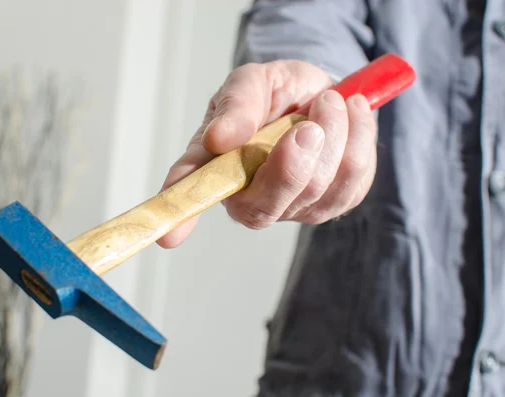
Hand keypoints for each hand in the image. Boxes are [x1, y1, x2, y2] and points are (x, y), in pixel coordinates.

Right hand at [157, 59, 376, 248]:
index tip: (168, 237)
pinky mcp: (334, 204)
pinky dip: (359, 135)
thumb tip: (220, 138)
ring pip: (319, 187)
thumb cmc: (277, 93)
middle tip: (312, 116)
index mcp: (219, 168)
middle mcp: (252, 197)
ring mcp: (294, 208)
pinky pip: (354, 179)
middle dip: (295, 158)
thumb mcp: (253, 82)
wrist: (323, 93)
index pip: (195, 193)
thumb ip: (238, 105)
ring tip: (329, 102)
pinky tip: (349, 117)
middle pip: (266, 204)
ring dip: (335, 131)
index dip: (181, 216)